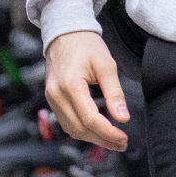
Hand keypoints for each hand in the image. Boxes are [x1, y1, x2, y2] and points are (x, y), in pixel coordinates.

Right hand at [43, 30, 130, 151]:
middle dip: (103, 140)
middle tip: (123, 143)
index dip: (108, 133)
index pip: (90, 119)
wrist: (64, 33)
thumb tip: (123, 118)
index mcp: (70, 85)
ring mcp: (52, 99)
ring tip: (113, 140)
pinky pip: (67, 123)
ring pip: (72, 130)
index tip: (124, 138)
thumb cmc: (85, 45)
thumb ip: (115, 93)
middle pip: (80, 129)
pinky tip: (98, 131)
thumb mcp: (106, 64)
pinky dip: (83, 131)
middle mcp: (57, 95)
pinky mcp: (52, 100)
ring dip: (93, 139)